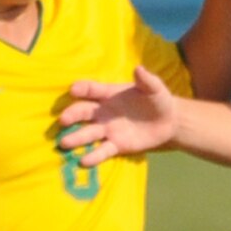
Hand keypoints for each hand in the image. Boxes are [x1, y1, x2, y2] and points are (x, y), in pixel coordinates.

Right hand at [58, 66, 178, 167]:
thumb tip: (139, 69)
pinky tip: (83, 162)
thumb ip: (146, 80)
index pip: (92, 90)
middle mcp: (103, 112)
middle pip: (84, 112)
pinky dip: (93, 157)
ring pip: (88, 133)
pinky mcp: (116, 145)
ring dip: (76, 138)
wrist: (168, 122)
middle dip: (72, 115)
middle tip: (63, 120)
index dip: (82, 89)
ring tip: (64, 143)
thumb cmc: (158, 100)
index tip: (74, 90)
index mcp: (109, 94)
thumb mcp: (154, 88)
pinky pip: (102, 151)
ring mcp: (108, 129)